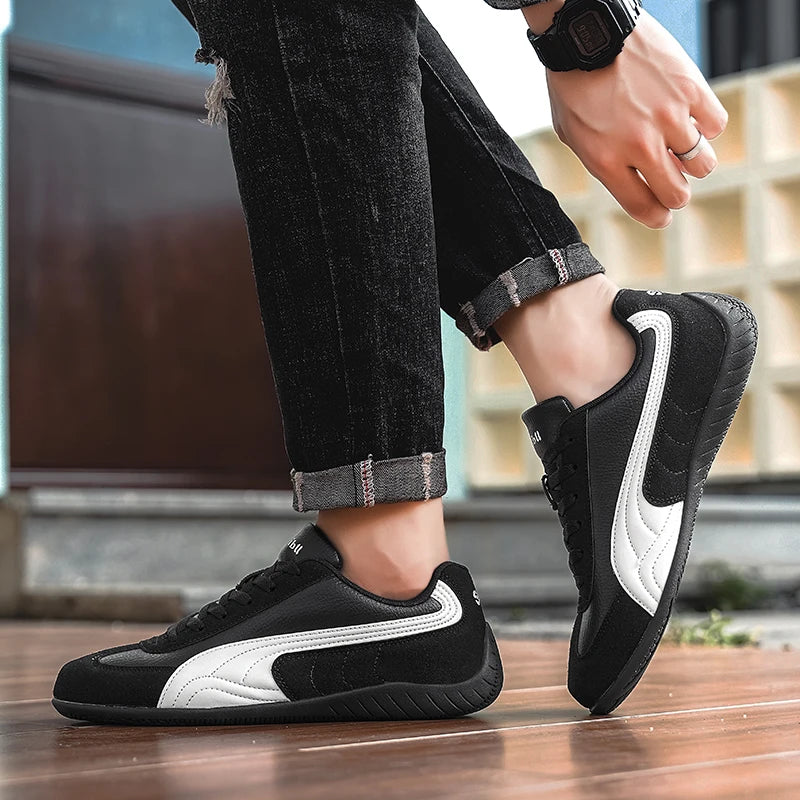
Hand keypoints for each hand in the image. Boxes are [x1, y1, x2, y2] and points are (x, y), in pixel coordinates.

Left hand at [545, 11, 727, 228]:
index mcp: (607, 162)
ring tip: (679, 146)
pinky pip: (715, 125)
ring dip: (693, 160)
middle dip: (677, 193)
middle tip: (673, 181)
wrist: (588, 33)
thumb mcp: (573, 135)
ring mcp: (668, 117)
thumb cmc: (574, 84)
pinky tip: (690, 117)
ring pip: (703, 163)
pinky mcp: (690, 89)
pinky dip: (706, 125)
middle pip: (678, 193)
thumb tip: (631, 183)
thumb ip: (603, 163)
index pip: (645, 207)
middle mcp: (640, 146)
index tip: (662, 216)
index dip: (657, 216)